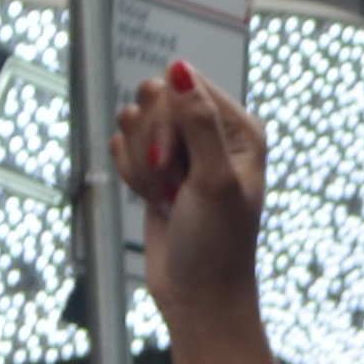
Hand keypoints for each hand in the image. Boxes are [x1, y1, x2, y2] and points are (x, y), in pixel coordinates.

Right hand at [114, 61, 267, 328]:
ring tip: (166, 196)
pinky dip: (131, 174)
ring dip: (140, 164)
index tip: (176, 164)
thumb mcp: (213, 180)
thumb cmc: (217, 245)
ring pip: (135, 121)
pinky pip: (123, 146)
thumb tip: (179, 68)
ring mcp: (184, 149)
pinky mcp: (158, 167)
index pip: (182, 86)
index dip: (168, 122)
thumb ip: (197, 121)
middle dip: (152, 143)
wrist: (198, 295)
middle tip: (172, 183)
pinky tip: (154, 199)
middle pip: (154, 98)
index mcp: (240, 128)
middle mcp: (213, 132)